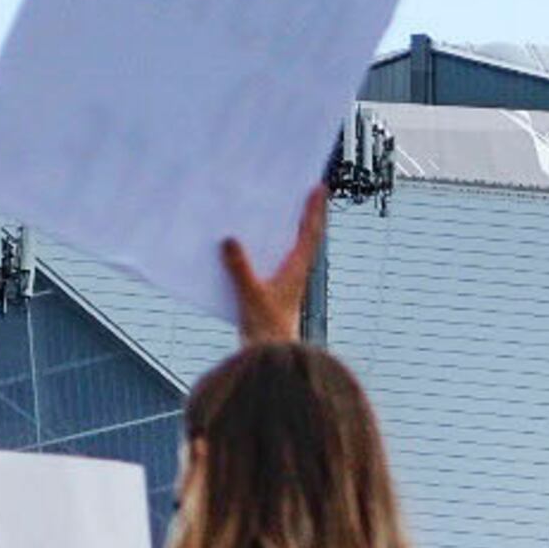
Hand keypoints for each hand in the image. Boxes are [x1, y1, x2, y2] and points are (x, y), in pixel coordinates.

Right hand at [221, 184, 328, 346]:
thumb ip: (239, 267)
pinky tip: (252, 241)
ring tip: (283, 208)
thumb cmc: (266, 329)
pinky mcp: (273, 292)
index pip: (309, 233)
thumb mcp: (250, 295)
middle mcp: (294, 274)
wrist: (270, 359)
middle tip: (305, 190)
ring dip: (288, 229)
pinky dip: (267, 247)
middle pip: (304, 237)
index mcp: (296, 271)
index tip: (319, 188)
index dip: (314, 210)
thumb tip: (228, 240)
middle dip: (304, 213)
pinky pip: (272, 262)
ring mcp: (285, 283)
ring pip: (290, 249)